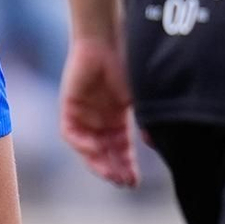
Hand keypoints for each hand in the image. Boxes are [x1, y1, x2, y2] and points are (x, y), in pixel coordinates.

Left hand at [60, 35, 139, 186]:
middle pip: (105, 153)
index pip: (121, 150)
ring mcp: (84, 114)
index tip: (135, 182)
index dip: (127, 166)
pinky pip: (71, 133)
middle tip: (124, 182)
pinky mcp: (69, 107)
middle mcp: (100, 120)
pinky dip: (82, 143)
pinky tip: (95, 148)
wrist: (106, 40)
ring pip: (88, 148)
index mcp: (118, 118)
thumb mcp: (140, 98)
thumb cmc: (127, 64)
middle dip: (115, 169)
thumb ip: (145, 121)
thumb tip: (155, 145)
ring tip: (111, 174)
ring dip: (99, 162)